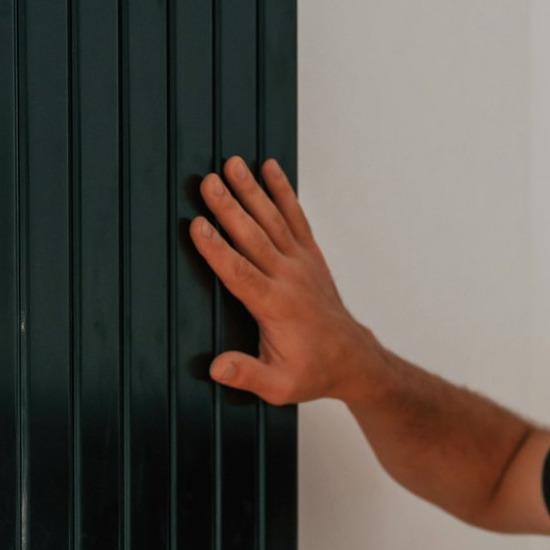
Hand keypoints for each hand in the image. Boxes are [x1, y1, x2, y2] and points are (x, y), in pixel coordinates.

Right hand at [188, 155, 376, 405]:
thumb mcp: (279, 386)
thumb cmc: (312, 371)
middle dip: (230, 208)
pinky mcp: (310, 255)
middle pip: (254, 237)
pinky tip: (270, 168)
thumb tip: (217, 367)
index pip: (240, 273)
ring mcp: (302, 263)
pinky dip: (283, 191)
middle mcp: (289, 278)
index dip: (217, 249)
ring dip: (252, 191)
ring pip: (273, 220)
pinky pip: (296, 217)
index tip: (197, 226)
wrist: (352, 359)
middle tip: (208, 181)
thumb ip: (247, 375)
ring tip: (231, 163)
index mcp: (275, 306)